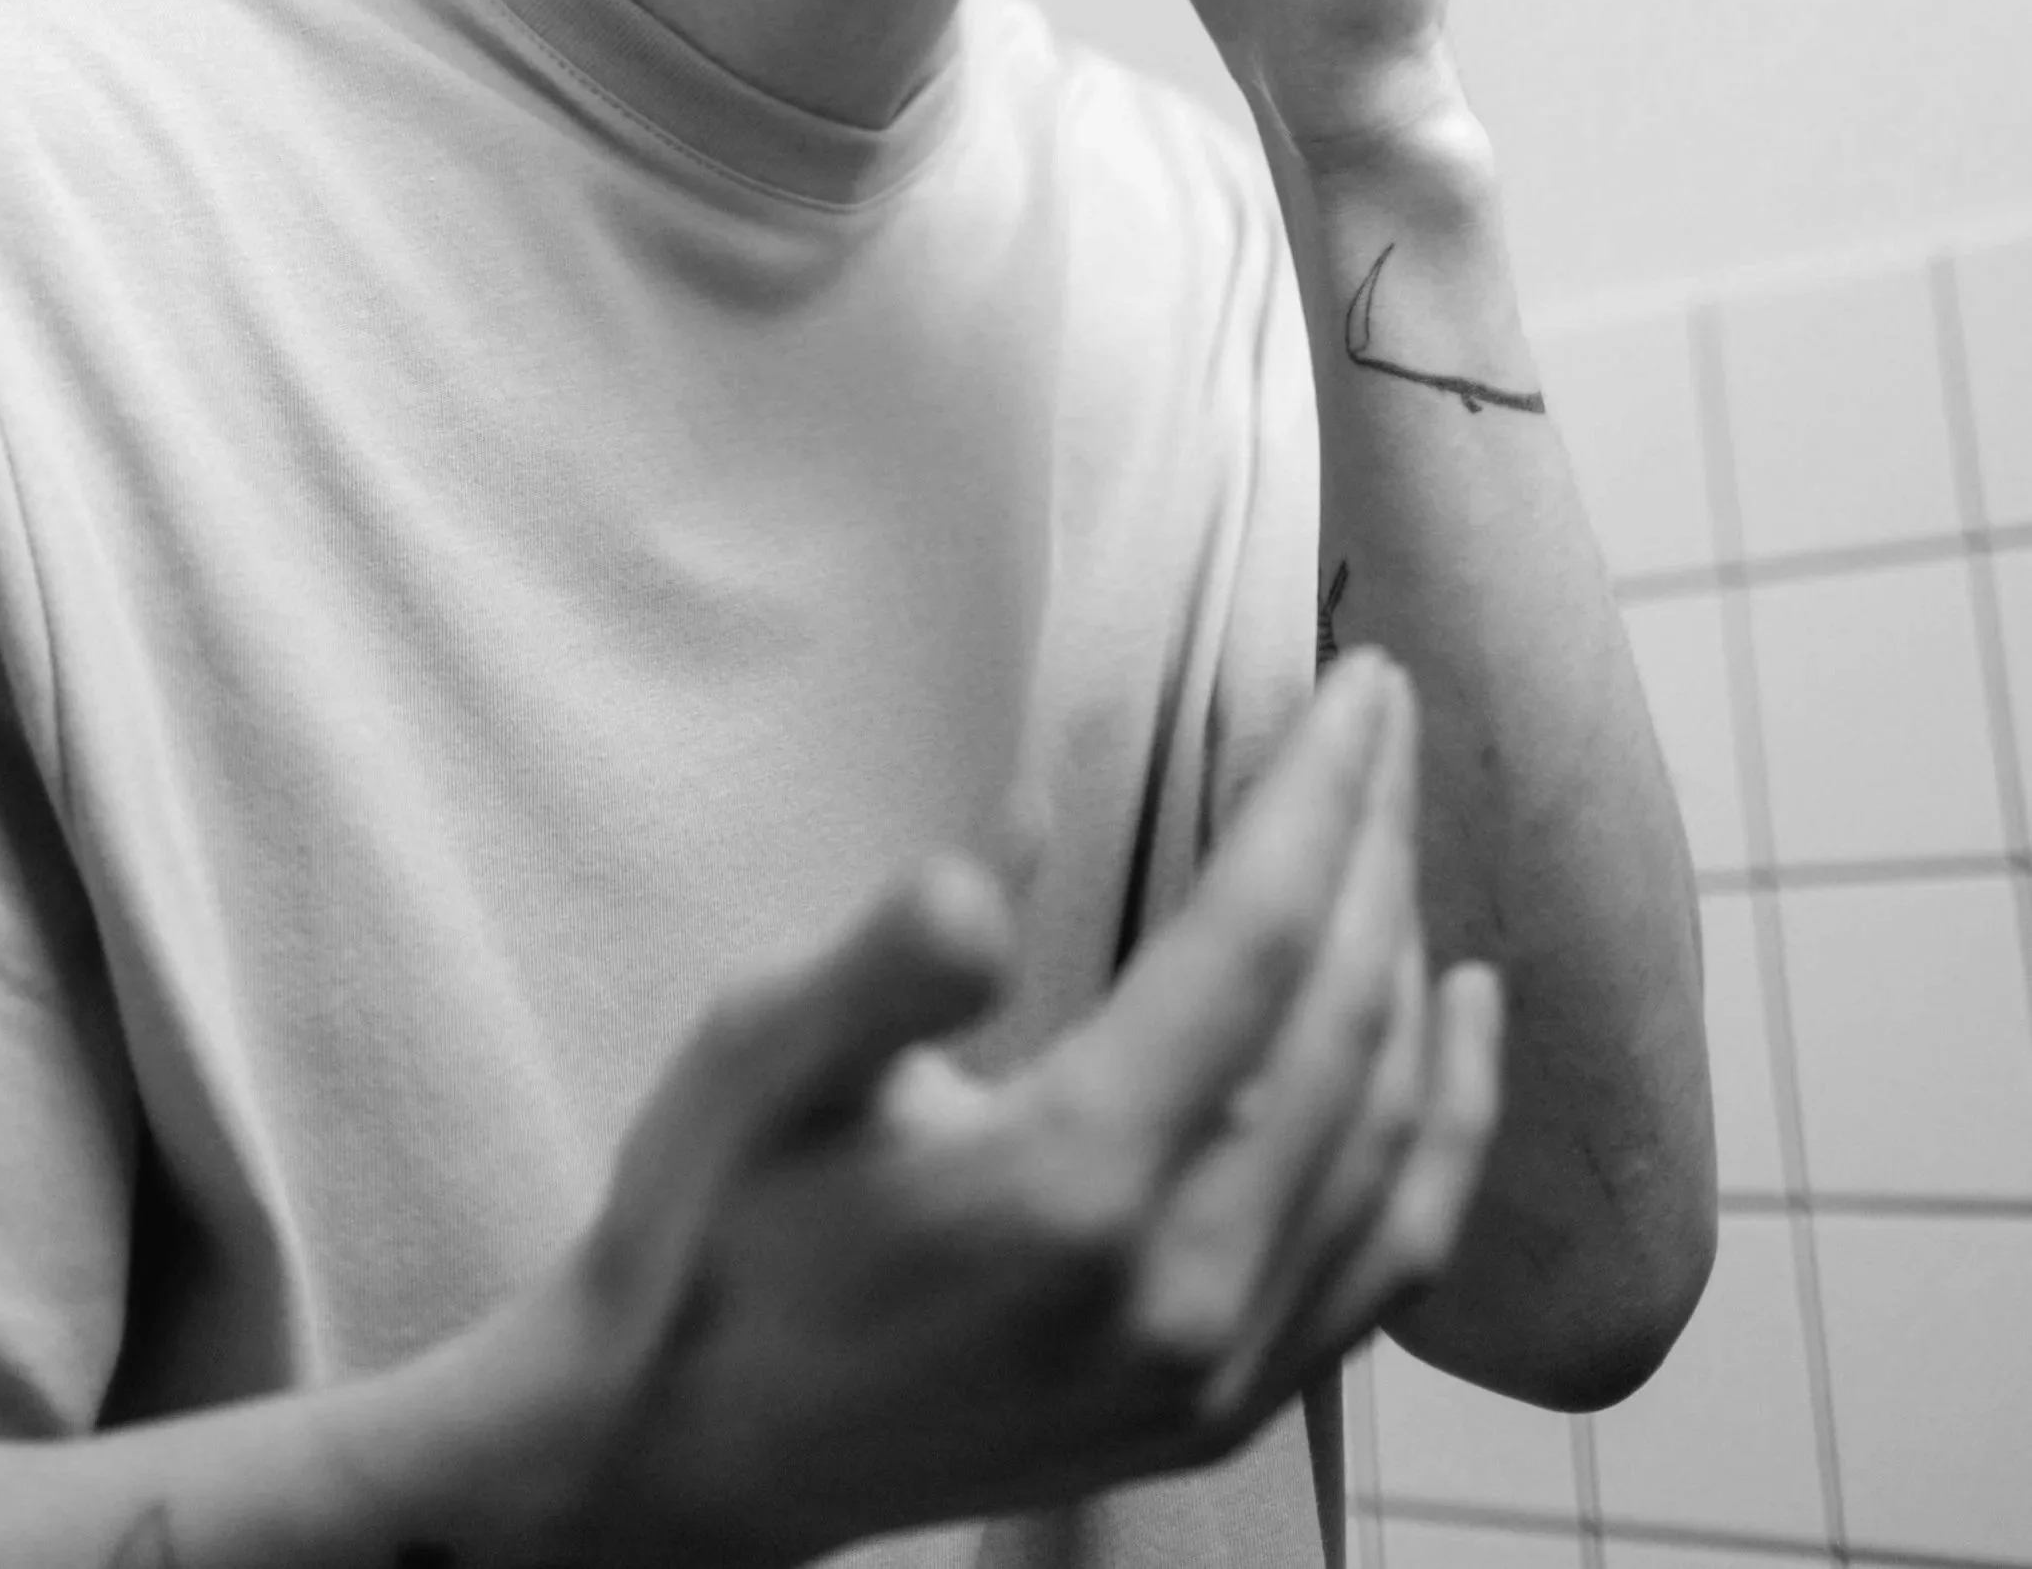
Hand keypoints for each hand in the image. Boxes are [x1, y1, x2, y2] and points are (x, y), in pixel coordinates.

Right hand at [550, 654, 1501, 1565]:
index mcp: (1070, 1182)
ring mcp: (1214, 1372)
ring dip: (1408, 956)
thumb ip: (894, 957)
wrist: (685, 1463)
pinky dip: (1446, 1127)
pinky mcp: (1219, 1415)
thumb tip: (1017, 840)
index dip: (1317, 792)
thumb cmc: (712, 1231)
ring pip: (1390, 1129)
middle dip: (1376, 840)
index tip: (1358, 677)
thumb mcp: (763, 1058)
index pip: (1255, 940)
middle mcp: (1177, 1291)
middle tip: (1381, 708)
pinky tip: (1455, 1025)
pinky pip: (1390, 1254)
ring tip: (1396, 823)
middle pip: (1342, 1019)